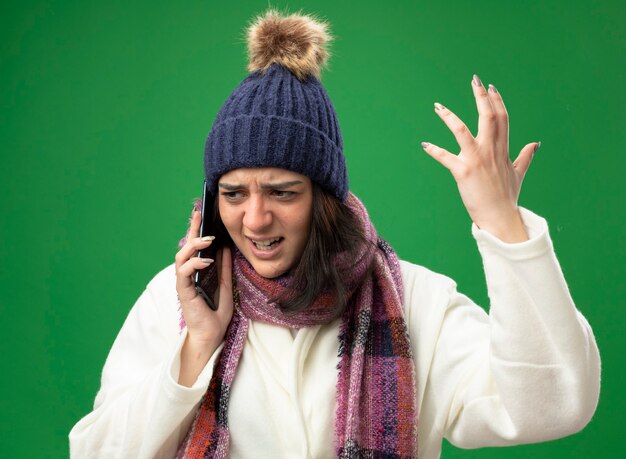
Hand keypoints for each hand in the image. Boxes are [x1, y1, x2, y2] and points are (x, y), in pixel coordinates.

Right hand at [175, 209, 232, 349]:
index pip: (194, 249)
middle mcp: (187, 277)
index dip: (196, 231)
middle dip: (191, 230)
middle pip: (185, 248)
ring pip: (181, 258)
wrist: (211, 337)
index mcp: (196, 274)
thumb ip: (224, 269)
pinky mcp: (183, 292)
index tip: (201, 215)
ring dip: (193, 246)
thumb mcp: (226, 286)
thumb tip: (225, 248)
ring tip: (207, 240)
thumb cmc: (216, 316)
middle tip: (199, 214)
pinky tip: (206, 260)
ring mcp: (183, 284)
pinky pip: (183, 273)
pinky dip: (194, 264)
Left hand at [421, 75, 538, 241]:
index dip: (497, 101)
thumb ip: (525, 156)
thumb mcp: (518, 174)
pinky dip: (434, 150)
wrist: (500, 218)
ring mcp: (477, 160)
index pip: (502, 118)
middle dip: (481, 97)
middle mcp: (491, 151)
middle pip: (487, 117)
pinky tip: (424, 144)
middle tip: (475, 80)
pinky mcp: (463, 172)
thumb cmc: (507, 197)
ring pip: (462, 131)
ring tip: (437, 106)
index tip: (491, 87)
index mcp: (503, 150)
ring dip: (448, 117)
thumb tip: (536, 143)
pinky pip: (445, 157)